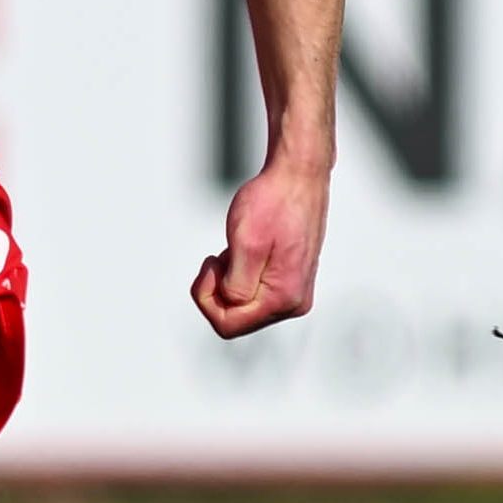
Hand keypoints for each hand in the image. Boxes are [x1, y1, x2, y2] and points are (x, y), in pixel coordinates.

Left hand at [190, 157, 327, 339]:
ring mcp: (294, 293)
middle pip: (235, 318)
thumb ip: (236, 284)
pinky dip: (238, 273)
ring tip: (235, 249)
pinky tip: (244, 250)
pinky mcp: (290, 280)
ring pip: (242, 304)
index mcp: (284, 299)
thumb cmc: (272, 203)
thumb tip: (232, 304)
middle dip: (217, 290)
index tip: (210, 266)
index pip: (227, 324)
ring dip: (227, 280)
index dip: (206, 299)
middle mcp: (294, 303)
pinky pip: (252, 291)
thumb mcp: (245, 244)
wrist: (297, 177)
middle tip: (219, 257)